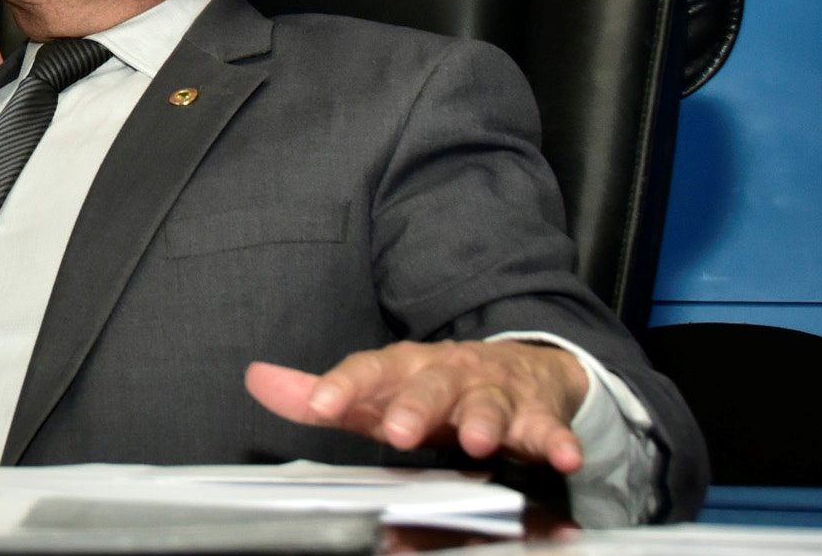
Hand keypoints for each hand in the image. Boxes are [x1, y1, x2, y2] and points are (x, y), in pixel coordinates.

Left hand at [245, 340, 591, 473]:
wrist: (515, 371)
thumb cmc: (433, 389)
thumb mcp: (376, 392)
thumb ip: (322, 394)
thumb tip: (258, 380)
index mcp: (405, 367)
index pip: (370, 369)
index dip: (345, 384)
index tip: (321, 403)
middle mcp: (448, 373)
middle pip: (430, 384)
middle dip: (415, 406)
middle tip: (399, 431)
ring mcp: (494, 392)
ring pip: (488, 403)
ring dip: (484, 421)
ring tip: (477, 441)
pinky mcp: (537, 414)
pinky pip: (548, 428)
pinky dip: (557, 440)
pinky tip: (564, 455)